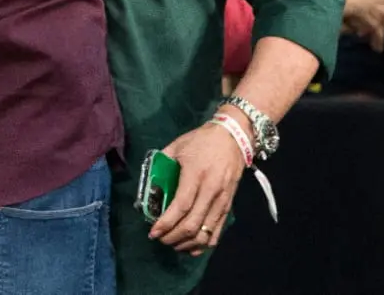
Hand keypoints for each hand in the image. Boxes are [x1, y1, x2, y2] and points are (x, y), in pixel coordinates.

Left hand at [148, 123, 244, 254]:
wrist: (233, 137)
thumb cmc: (202, 140)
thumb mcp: (177, 146)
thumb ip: (162, 163)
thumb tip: (149, 182)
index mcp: (196, 174)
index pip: (181, 206)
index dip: (166, 223)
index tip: (153, 232)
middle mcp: (210, 190)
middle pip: (192, 224)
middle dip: (173, 237)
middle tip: (160, 239)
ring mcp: (222, 200)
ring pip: (205, 232)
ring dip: (187, 243)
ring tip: (173, 244)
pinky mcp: (229, 204)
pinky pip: (218, 230)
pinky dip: (205, 243)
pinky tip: (192, 247)